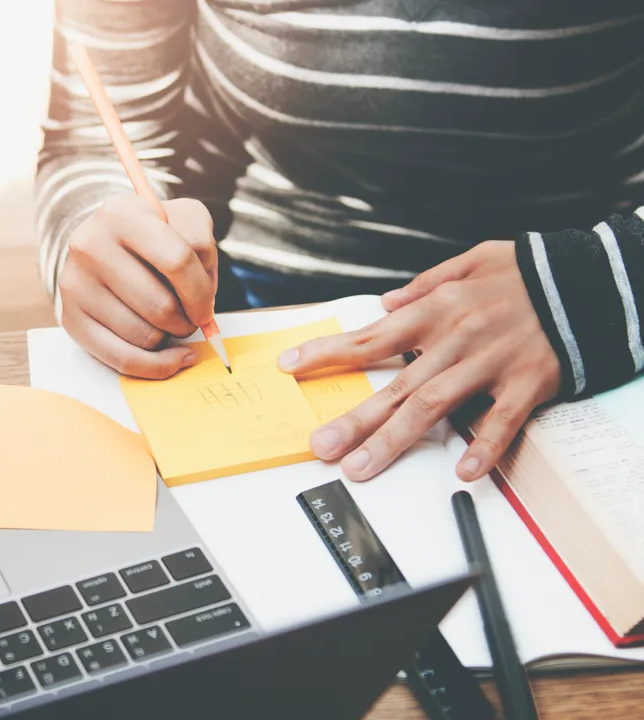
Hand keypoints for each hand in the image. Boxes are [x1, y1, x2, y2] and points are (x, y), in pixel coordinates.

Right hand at [59, 195, 218, 378]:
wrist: (104, 246)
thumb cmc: (153, 237)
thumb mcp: (182, 218)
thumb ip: (201, 242)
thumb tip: (201, 300)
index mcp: (121, 214)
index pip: (177, 260)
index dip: (202, 292)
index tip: (206, 307)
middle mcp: (89, 245)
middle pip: (161, 306)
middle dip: (187, 320)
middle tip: (189, 317)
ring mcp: (75, 284)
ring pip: (144, 336)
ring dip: (169, 337)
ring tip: (167, 321)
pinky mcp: (70, 319)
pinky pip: (122, 359)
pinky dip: (156, 366)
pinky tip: (172, 357)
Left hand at [277, 241, 560, 481]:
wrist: (589, 277)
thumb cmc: (527, 272)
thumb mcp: (471, 260)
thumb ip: (426, 283)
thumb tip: (387, 303)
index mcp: (436, 310)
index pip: (370, 336)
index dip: (327, 353)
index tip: (291, 367)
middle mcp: (455, 339)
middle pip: (395, 386)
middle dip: (352, 419)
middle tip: (320, 447)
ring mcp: (490, 363)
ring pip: (433, 407)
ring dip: (393, 441)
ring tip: (361, 468)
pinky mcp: (527, 382)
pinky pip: (501, 421)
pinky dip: (483, 447)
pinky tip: (463, 472)